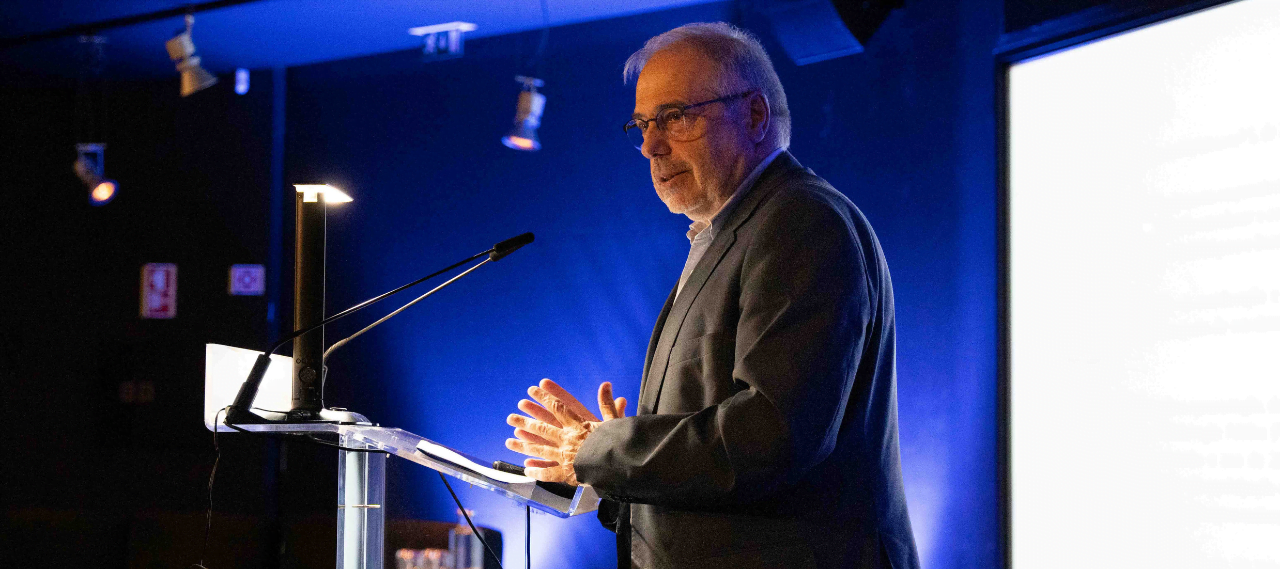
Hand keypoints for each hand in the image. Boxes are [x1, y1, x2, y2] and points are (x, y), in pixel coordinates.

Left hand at [506, 379, 626, 484]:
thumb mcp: (615, 422)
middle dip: (525, 421)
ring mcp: (564, 457)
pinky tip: (526, 468)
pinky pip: (547, 472)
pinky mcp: (566, 473)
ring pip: (539, 449)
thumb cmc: (618, 445)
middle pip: (542, 428)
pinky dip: (537, 471)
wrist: (618, 467)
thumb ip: (608, 404)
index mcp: (579, 425)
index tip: (532, 390)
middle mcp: (567, 439)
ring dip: (523, 445)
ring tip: (508, 442)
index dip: (545, 397)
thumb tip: (606, 384)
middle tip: (510, 417)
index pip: (558, 407)